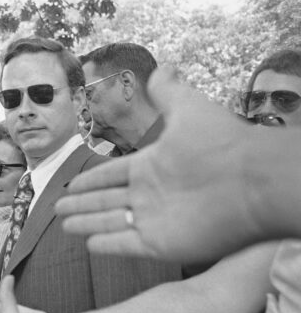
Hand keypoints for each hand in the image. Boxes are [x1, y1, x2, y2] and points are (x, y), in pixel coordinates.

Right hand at [55, 67, 272, 263]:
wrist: (254, 181)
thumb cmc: (221, 143)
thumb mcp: (189, 109)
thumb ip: (170, 93)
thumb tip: (162, 67)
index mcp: (152, 166)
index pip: (112, 175)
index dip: (91, 180)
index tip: (71, 184)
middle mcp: (150, 195)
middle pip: (106, 201)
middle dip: (81, 205)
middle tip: (57, 208)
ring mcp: (155, 221)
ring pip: (111, 223)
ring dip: (87, 224)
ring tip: (64, 226)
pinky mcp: (162, 244)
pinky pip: (127, 245)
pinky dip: (108, 245)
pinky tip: (88, 245)